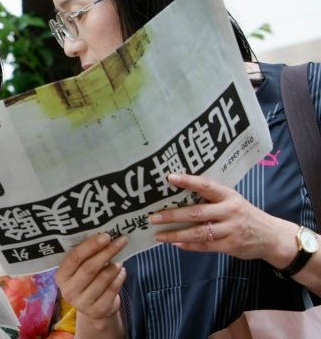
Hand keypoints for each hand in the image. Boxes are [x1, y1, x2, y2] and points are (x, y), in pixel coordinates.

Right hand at [56, 233, 127, 322]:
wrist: (92, 308)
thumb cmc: (85, 280)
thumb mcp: (78, 269)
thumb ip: (85, 255)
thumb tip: (103, 235)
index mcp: (61, 276)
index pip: (74, 258)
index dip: (91, 246)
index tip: (106, 236)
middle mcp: (69, 291)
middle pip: (90, 268)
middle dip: (107, 252)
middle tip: (120, 241)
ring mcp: (83, 303)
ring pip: (103, 278)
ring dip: (114, 266)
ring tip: (120, 258)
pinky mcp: (98, 310)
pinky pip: (112, 290)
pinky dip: (120, 278)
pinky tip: (122, 271)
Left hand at [150, 173, 293, 262]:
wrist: (271, 236)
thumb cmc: (243, 214)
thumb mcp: (232, 200)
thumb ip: (211, 198)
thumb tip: (180, 193)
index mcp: (228, 195)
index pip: (205, 185)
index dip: (188, 181)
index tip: (169, 177)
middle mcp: (229, 211)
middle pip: (196, 212)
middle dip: (172, 215)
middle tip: (153, 217)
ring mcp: (230, 229)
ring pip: (198, 232)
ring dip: (176, 234)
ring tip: (159, 235)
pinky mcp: (230, 246)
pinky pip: (205, 246)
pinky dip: (189, 245)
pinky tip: (175, 244)